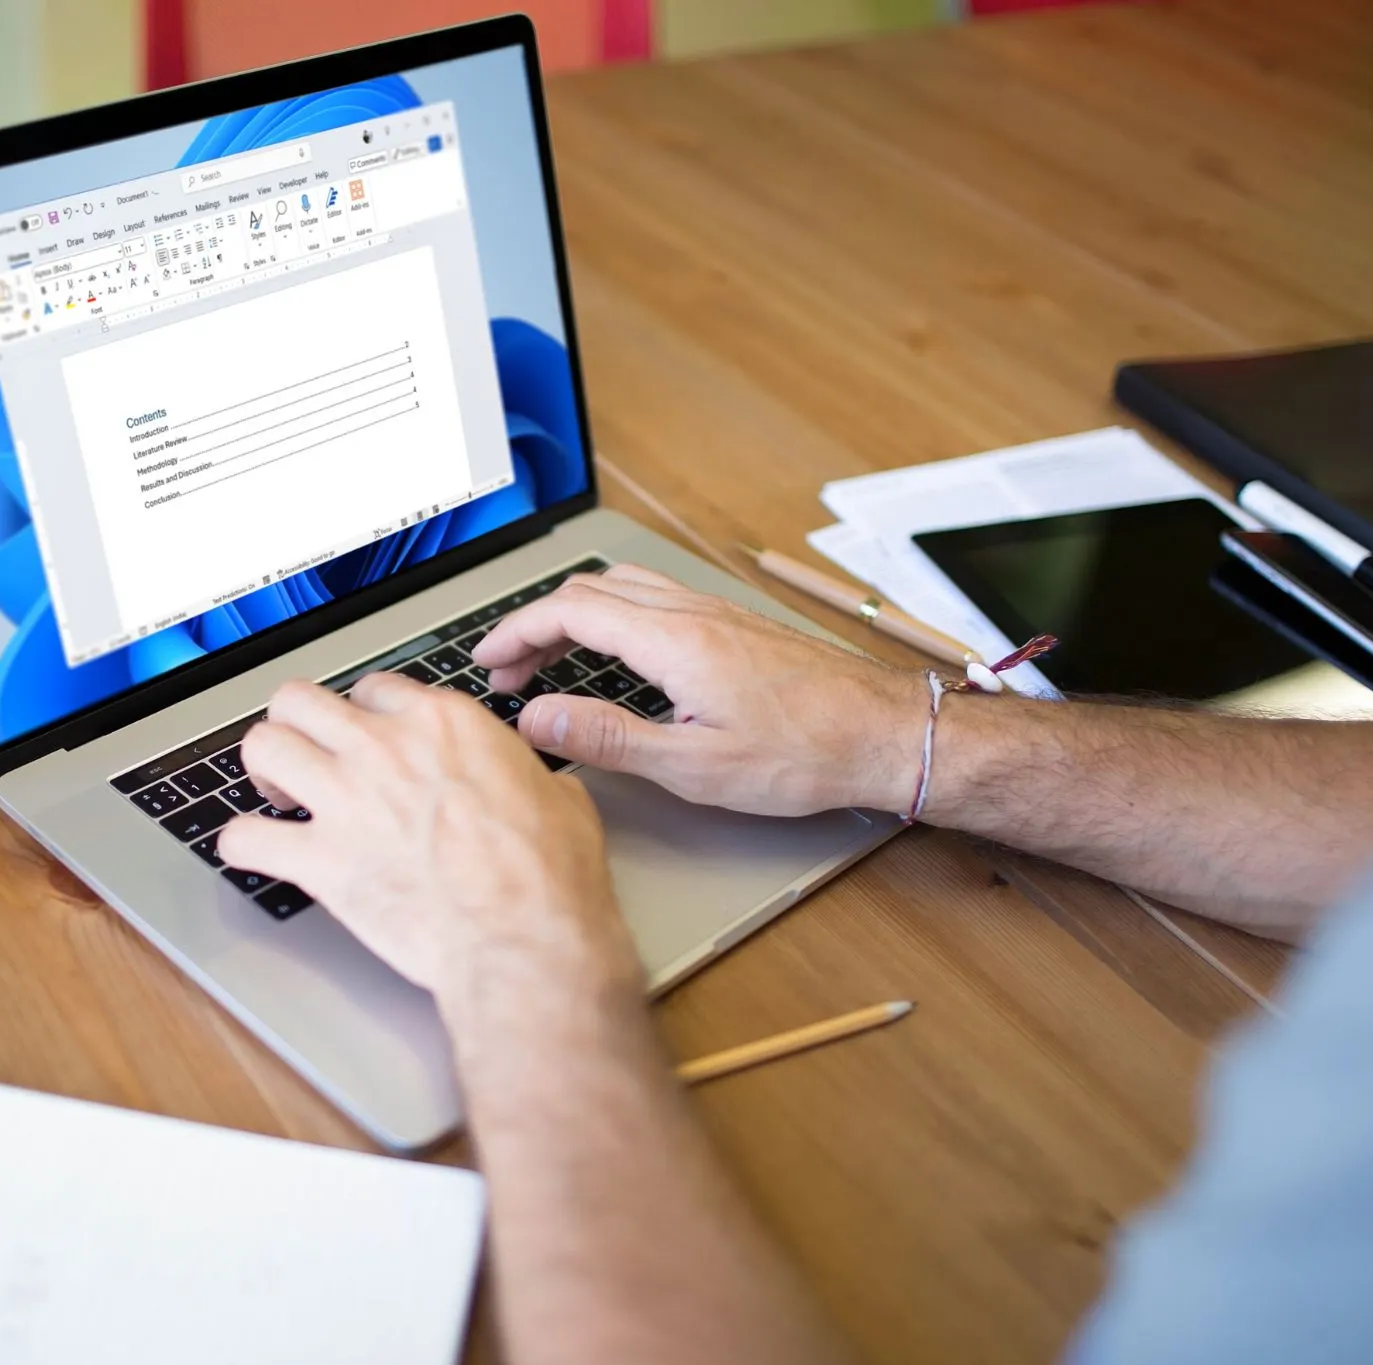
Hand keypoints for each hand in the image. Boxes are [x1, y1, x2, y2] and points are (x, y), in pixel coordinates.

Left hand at [214, 673, 642, 1008]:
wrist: (523, 939)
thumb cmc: (547, 877)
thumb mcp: (557, 797)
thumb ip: (521, 774)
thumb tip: (528, 782)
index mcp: (442, 724)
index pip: (374, 688)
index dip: (366, 714)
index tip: (367, 737)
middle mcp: (384, 748)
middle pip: (299, 699)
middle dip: (296, 724)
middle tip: (308, 754)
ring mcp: (346, 800)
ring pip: (262, 746)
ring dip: (263, 769)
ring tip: (278, 793)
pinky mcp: (321, 860)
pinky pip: (245, 837)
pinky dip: (243, 844)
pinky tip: (257, 851)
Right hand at [473, 564, 921, 816]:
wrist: (886, 735)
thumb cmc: (805, 755)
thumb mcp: (694, 768)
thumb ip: (608, 739)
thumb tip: (537, 720)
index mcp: (676, 641)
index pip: (570, 611)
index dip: (516, 632)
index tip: (487, 662)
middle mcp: (694, 613)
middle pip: (591, 590)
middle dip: (537, 625)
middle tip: (509, 673)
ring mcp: (717, 612)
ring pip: (624, 588)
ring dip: (574, 616)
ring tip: (550, 662)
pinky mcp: (735, 624)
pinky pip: (655, 598)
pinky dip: (612, 616)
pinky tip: (615, 654)